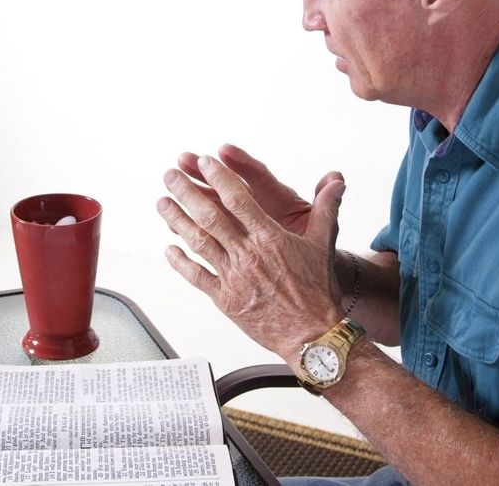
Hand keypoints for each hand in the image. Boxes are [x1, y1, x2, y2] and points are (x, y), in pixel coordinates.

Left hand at [157, 154, 347, 365]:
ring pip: (198, 243)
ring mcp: (233, 277)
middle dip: (187, 193)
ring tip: (162, 203)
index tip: (204, 162)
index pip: (239, 200)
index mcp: (269, 238)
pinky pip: (197, 276)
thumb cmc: (318, 292)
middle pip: (210, 217)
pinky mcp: (225, 299)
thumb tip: (336, 180)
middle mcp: (247, 254)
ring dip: (177, 221)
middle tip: (170, 176)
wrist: (312, 335)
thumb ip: (326, 208)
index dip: (219, 178)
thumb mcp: (323, 244)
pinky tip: (168, 249)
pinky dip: (180, 263)